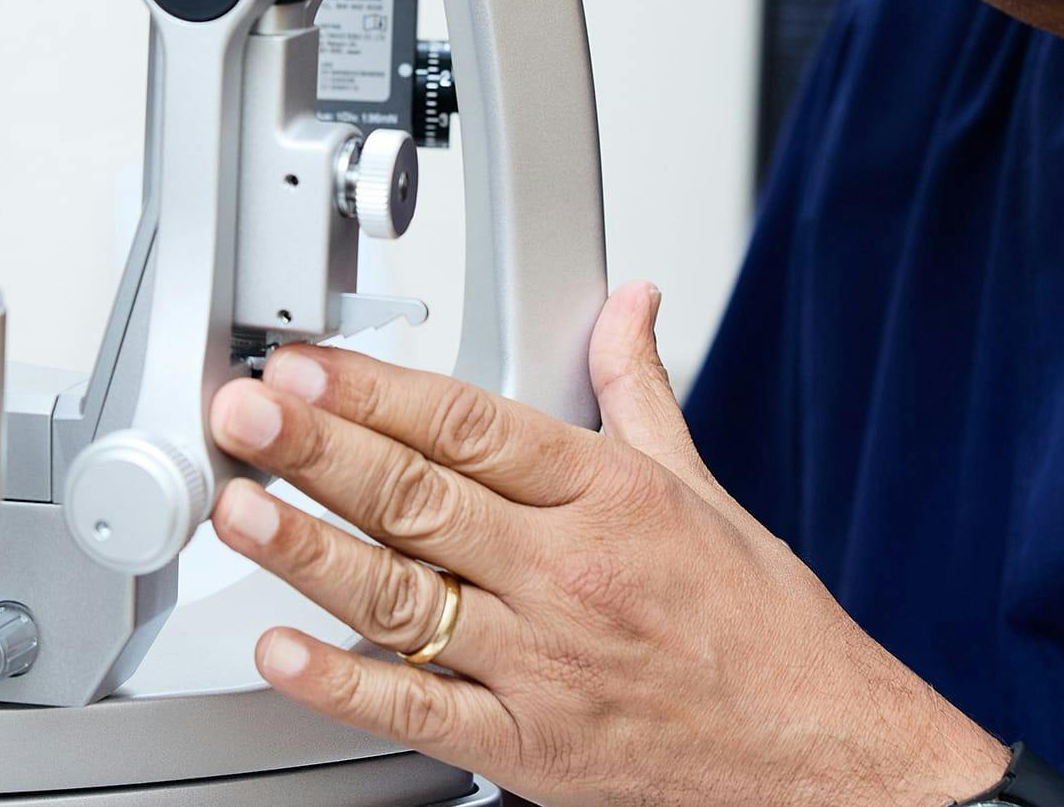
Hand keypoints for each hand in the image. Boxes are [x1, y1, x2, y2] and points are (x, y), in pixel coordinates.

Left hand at [209, 282, 1006, 806]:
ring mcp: (542, 665)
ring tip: (237, 508)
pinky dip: (343, 685)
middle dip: (319, 448)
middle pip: (420, 497)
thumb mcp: (702, 485)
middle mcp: (568, 573)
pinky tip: (281, 651)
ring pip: (403, 597)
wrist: (825, 763)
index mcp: (609, 495)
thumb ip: (640, 387)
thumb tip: (632, 302)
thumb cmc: (764, 627)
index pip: (471, 424)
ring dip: (309, 550)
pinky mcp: (529, 750)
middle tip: (247, 410)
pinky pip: (420, 714)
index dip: (379, 388)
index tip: (313, 363)